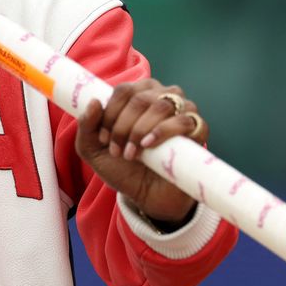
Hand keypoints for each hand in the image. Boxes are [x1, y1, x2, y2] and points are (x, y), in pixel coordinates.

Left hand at [75, 79, 207, 225]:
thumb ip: (86, 126)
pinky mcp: (198, 130)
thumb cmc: (122, 166)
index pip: (124, 90)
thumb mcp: (93, 150)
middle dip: (123, 126)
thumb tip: (94, 102)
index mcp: (138, 93)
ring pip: (162, 106)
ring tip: (132, 153)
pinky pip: (186, 121)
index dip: (110, 113)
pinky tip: (149, 145)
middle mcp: (162, 96)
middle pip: (141, 98)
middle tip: (118, 150)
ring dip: (141, 129)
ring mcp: (183, 111)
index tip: (104, 139)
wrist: (147, 195)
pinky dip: (165, 131)